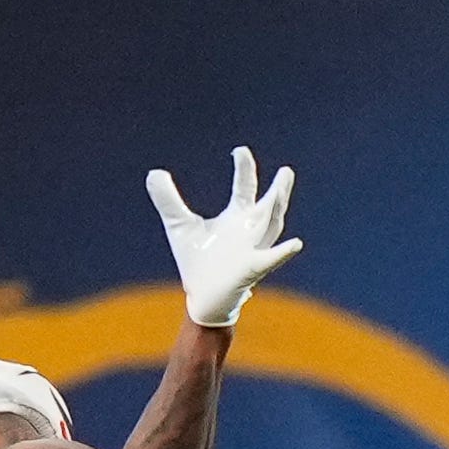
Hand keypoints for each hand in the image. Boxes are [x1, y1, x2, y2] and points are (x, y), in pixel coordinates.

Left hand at [147, 146, 301, 327]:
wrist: (201, 298)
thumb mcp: (179, 226)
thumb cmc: (197, 261)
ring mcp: (253, 250)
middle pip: (268, 205)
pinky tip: (295, 244)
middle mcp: (249, 231)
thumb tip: (153, 172)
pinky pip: (269, 260)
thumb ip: (168, 201)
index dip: (244, 169)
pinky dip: (282, 253)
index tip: (240, 150)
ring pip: (272, 227)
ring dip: (278, 210)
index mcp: (236, 217)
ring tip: (283, 192)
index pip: (245, 188)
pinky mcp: (251, 270)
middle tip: (285, 171)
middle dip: (277, 189)